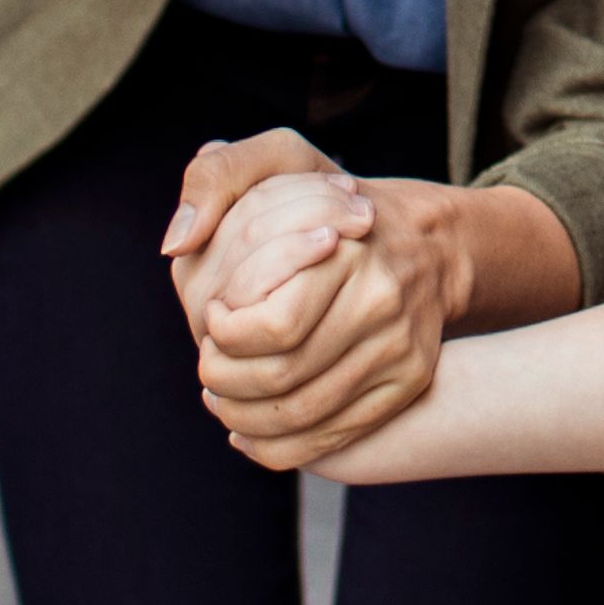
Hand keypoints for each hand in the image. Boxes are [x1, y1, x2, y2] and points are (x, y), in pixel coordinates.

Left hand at [168, 128, 461, 470]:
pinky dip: (276, 446)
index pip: (272, 324)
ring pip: (302, 414)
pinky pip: (331, 439)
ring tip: (219, 398)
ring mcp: (400, 349)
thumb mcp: (279, 158)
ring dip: (242, 417)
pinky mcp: (406, 385)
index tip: (212, 315)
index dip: (224, 333)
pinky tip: (246, 430)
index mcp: (349, 250)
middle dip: (224, 380)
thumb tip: (175, 243)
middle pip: (282, 376)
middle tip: (208, 364)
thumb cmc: (333, 201)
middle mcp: (383, 303)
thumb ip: (215, 178)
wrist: (428, 243)